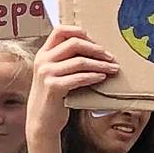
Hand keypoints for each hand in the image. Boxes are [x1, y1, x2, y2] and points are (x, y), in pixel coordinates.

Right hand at [26, 24, 120, 148]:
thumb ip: (65, 61)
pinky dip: (93, 76)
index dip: (79, 32)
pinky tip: (102, 78)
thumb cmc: (53, 97)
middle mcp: (43, 60)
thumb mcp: (54, 74)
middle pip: (74, 43)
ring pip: (80, 61)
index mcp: (43, 53)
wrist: (41, 121)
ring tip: (112, 68)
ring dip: (100, 64)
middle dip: (96, 49)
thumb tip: (93, 50)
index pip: (60, 31)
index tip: (95, 41)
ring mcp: (46, 73)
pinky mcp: (53, 87)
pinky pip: (79, 77)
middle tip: (110, 56)